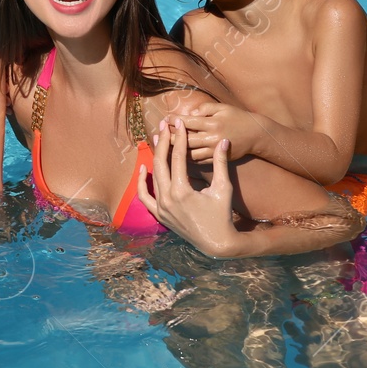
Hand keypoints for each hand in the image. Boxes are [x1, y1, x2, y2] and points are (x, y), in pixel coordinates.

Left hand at [136, 118, 251, 258]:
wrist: (216, 242)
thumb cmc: (222, 214)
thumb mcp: (224, 188)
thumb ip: (221, 163)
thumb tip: (223, 141)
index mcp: (182, 191)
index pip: (177, 158)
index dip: (179, 138)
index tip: (179, 124)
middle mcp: (167, 198)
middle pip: (161, 163)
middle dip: (163, 142)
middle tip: (164, 125)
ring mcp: (161, 208)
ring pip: (152, 177)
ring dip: (154, 157)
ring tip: (156, 140)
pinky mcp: (159, 215)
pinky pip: (145, 197)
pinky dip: (142, 183)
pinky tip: (143, 169)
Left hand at [164, 102, 258, 162]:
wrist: (257, 135)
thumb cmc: (238, 118)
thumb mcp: (223, 108)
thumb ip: (205, 108)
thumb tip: (188, 115)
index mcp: (213, 123)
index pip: (188, 122)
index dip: (174, 120)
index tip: (164, 119)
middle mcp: (212, 138)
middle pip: (185, 140)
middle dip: (170, 136)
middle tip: (159, 133)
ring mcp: (214, 151)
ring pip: (189, 153)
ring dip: (175, 150)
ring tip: (163, 146)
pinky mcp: (217, 159)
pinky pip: (197, 161)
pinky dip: (185, 159)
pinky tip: (176, 156)